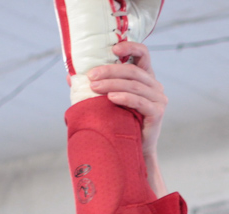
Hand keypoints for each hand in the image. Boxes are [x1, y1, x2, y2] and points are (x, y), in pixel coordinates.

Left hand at [88, 41, 167, 158]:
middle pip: (132, 70)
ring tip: (94, 88)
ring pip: (134, 85)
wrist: (131, 150)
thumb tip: (70, 77)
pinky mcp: (157, 112)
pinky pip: (139, 101)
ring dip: (112, 84)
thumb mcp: (106, 101)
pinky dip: (124, 97)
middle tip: (91, 76)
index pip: (143, 54)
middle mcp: (155, 86)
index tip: (112, 49)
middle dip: (109, 71)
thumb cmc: (119, 123)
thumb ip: (94, 87)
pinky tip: (111, 98)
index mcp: (145, 77)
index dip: (130, 47)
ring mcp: (158, 99)